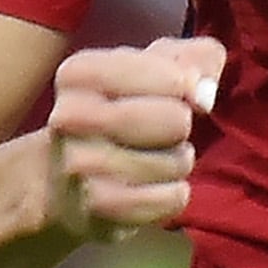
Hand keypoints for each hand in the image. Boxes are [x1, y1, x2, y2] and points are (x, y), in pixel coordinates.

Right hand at [44, 36, 225, 243]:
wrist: (63, 184)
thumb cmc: (121, 110)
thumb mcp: (155, 67)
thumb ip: (194, 59)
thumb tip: (204, 94)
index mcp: (80, 73)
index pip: (171, 76)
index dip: (183, 84)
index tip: (176, 92)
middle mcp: (71, 117)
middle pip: (178, 119)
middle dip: (180, 125)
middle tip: (160, 130)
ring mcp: (81, 166)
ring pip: (178, 162)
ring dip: (177, 163)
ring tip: (151, 159)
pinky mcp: (99, 208)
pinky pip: (171, 198)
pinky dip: (172, 195)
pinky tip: (149, 188)